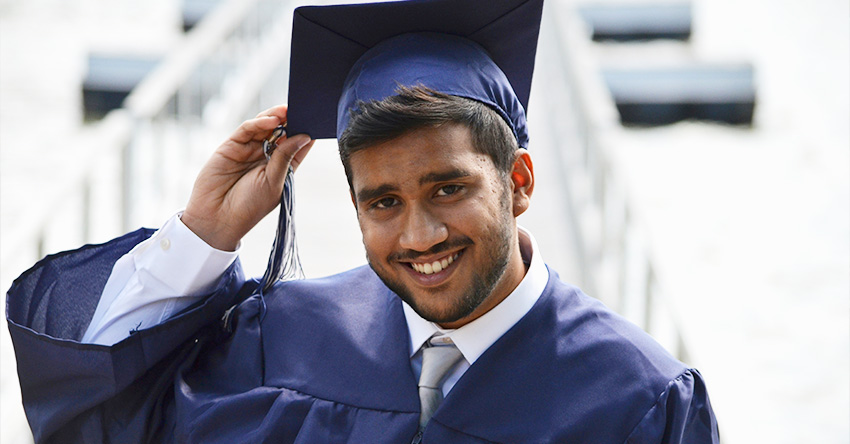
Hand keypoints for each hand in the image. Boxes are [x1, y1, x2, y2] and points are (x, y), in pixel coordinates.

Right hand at [182, 105, 314, 250]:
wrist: (217, 218)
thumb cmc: (249, 206)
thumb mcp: (274, 182)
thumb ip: (286, 157)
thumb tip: (304, 137)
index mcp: (281, 168)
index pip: (297, 145)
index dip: (306, 132)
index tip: (316, 119)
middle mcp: (266, 157)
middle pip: (281, 132)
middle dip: (291, 120)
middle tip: (301, 107)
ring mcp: (248, 150)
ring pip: (264, 127)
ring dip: (276, 117)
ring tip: (287, 110)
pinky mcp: (232, 146)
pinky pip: (247, 130)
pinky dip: (259, 123)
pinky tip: (271, 120)